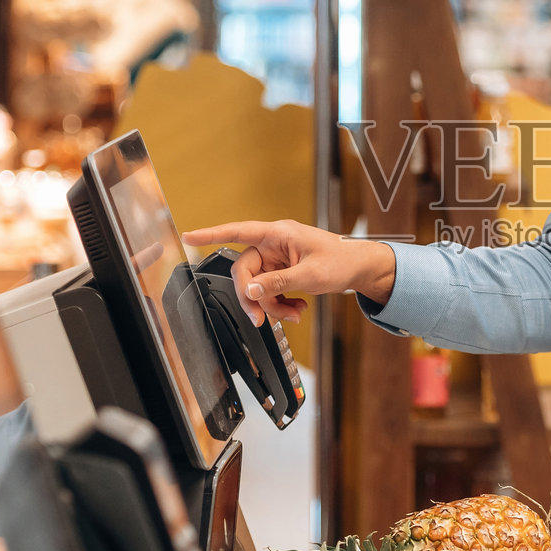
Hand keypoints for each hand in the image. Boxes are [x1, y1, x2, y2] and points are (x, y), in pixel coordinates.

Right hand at [181, 219, 396, 325]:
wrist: (362, 269)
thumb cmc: (342, 261)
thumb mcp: (310, 275)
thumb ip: (277, 283)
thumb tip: (250, 291)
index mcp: (278, 234)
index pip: (238, 231)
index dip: (211, 234)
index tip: (188, 236)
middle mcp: (274, 244)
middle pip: (245, 271)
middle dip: (252, 297)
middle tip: (260, 319)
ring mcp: (279, 259)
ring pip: (258, 286)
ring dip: (271, 305)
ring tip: (294, 314)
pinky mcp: (284, 272)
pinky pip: (270, 290)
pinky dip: (280, 304)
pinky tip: (296, 309)